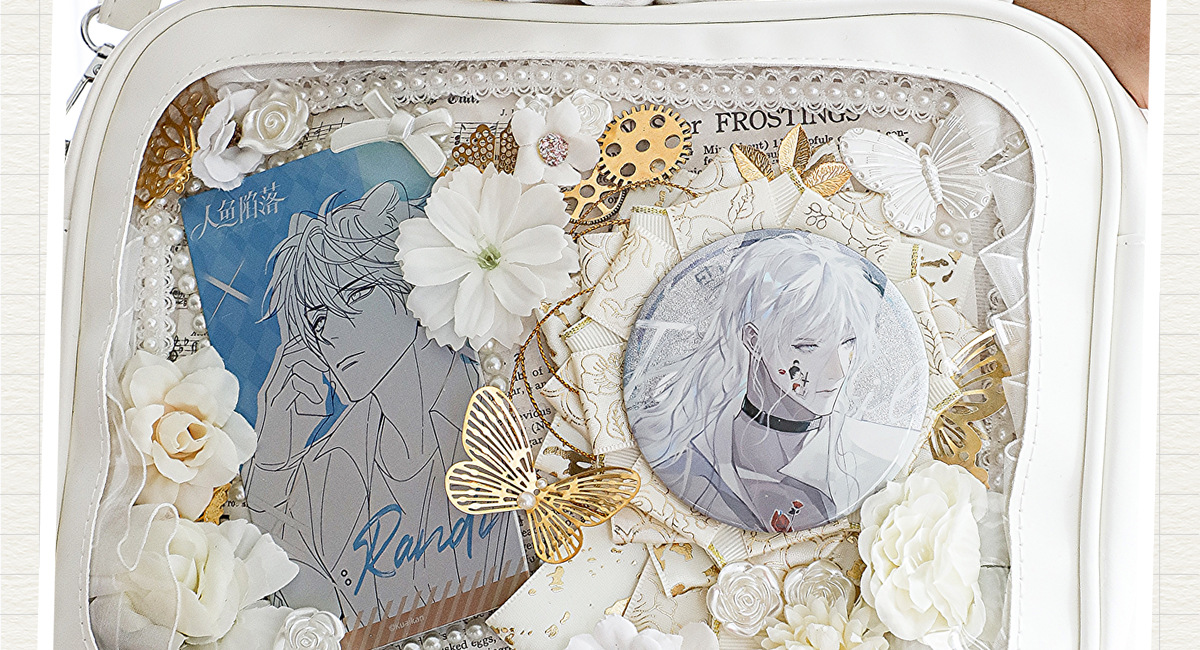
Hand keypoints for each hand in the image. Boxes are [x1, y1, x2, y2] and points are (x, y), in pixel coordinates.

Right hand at [253, 336, 333, 465]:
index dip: (307, 344)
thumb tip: (342, 381)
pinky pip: (294, 385)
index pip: (289, 351)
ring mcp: (273, 395)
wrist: (277, 463)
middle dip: (312, 353)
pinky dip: (312, 389)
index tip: (329, 352)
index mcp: (279, 384)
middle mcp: (273, 385)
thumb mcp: (314, 411)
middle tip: (330, 368)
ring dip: (315, 372)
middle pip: (289, 351)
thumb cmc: (296, 437)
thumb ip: (323, 394)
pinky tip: (321, 404)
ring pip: (292, 363)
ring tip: (327, 388)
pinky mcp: (276, 408)